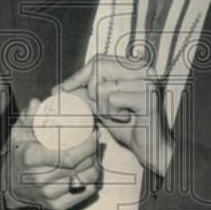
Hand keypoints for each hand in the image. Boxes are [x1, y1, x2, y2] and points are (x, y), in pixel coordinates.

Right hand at [4, 99, 102, 209]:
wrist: (9, 186)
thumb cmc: (19, 155)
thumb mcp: (19, 134)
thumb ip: (29, 117)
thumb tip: (37, 103)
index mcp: (32, 158)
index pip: (68, 156)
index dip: (87, 145)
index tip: (94, 134)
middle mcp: (41, 179)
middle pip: (81, 166)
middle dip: (94, 151)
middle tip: (95, 141)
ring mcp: (50, 195)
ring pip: (86, 179)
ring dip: (96, 165)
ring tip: (94, 154)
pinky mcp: (58, 206)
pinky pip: (85, 192)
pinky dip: (92, 180)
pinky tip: (89, 170)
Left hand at [58, 56, 173, 175]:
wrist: (151, 148)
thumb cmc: (129, 126)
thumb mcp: (101, 106)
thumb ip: (85, 94)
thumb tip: (59, 89)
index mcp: (133, 66)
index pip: (98, 60)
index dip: (78, 75)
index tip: (61, 90)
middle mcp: (143, 68)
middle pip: (98, 68)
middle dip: (91, 92)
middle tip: (101, 108)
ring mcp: (146, 80)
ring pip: (103, 87)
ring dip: (104, 108)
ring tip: (119, 115)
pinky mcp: (147, 96)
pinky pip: (113, 100)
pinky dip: (113, 114)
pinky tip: (127, 119)